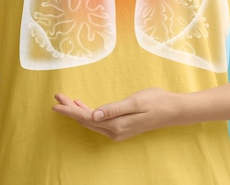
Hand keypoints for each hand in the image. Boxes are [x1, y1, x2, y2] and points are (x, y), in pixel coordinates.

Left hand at [52, 88, 181, 140]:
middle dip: (69, 110)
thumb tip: (95, 115)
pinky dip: (88, 114)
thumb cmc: (156, 101)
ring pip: (91, 122)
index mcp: (116, 125)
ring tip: (65, 100)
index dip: (70, 111)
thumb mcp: (134, 101)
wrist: (173, 110)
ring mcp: (117, 131)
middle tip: (57, 97)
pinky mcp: (121, 128)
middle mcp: (114, 131)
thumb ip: (114, 109)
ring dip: (77, 111)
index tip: (56, 103)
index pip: (87, 118)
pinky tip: (83, 107)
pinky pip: (98, 122)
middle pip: (86, 121)